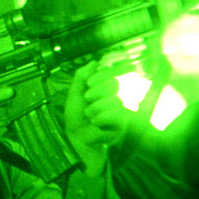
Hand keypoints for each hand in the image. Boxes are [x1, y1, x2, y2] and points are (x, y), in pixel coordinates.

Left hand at [65, 61, 128, 176]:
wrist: (76, 137)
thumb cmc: (75, 116)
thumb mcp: (75, 93)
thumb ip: (82, 77)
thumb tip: (94, 61)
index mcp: (103, 89)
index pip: (110, 73)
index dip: (101, 75)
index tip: (89, 83)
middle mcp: (114, 97)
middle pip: (114, 84)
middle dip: (96, 92)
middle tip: (88, 100)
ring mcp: (120, 111)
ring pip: (115, 100)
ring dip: (96, 108)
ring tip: (90, 116)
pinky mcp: (123, 124)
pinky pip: (117, 113)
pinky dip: (102, 118)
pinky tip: (96, 124)